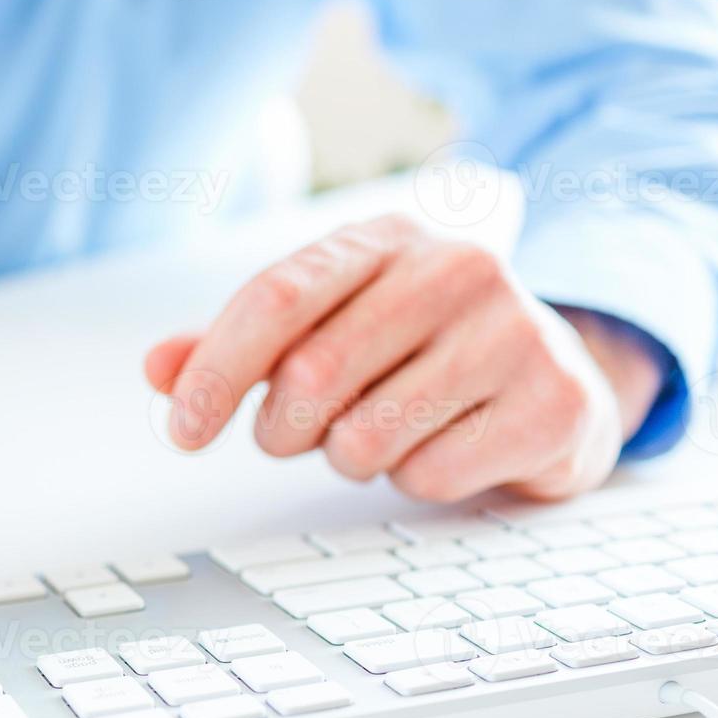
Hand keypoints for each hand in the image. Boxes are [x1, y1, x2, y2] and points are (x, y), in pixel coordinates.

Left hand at [145, 214, 663, 502]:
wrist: (560, 377)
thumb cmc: (420, 352)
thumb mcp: (330, 329)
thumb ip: (239, 348)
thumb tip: (157, 368)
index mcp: (387, 237)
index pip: (275, 298)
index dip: (215, 373)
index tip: (182, 431)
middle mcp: (457, 268)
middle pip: (311, 376)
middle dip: (284, 429)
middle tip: (301, 434)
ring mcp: (515, 332)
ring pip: (366, 438)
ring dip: (350, 457)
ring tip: (384, 430)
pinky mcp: (552, 403)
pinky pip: (429, 475)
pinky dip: (416, 479)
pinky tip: (446, 445)